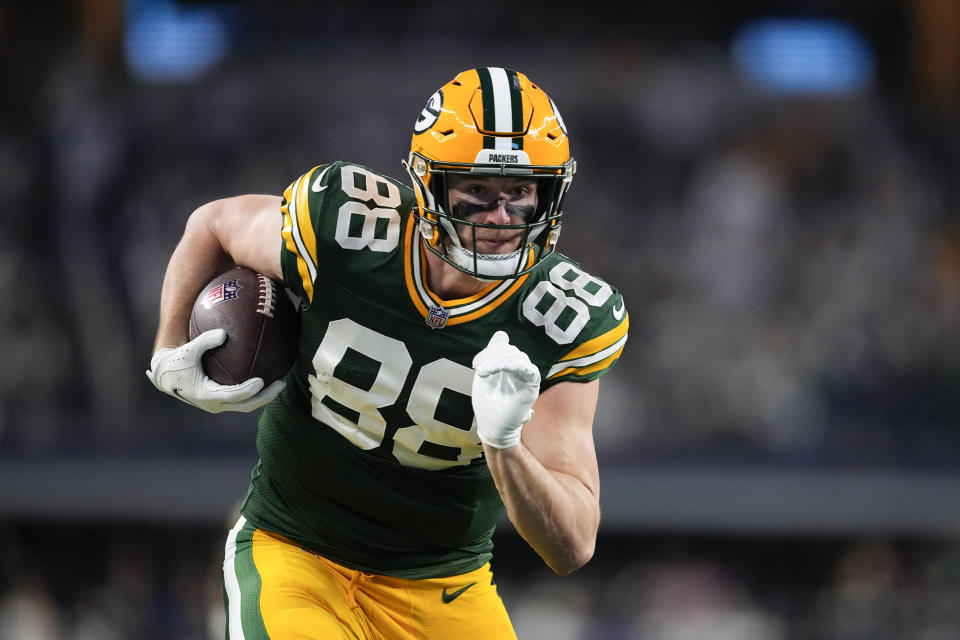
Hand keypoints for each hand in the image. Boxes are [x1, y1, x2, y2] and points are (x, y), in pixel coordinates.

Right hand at [146, 328, 283, 412]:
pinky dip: (255, 392)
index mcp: (206, 394)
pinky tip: (267, 377)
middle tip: (281, 383)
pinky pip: (241, 399)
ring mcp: (218, 404)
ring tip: (280, 382)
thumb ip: (205, 341)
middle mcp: (214, 404)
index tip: (262, 381)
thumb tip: (224, 333)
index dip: (248, 390)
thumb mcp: (188, 350)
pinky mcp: (220, 401)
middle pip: (245, 405)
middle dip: (265, 397)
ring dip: (263, 396)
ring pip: (245, 405)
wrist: (164, 376)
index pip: (233, 396)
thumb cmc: (177, 361)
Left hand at [471, 331, 540, 448]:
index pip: (503, 346)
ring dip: (499, 361)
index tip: (476, 365)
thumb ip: (491, 354)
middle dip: (492, 356)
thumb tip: (502, 334)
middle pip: (510, 349)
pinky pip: (530, 371)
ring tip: (485, 373)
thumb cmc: (488, 404)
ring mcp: (525, 378)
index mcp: (507, 365)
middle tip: (480, 371)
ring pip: (518, 357)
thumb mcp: (485, 374)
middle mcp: (518, 369)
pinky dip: (517, 365)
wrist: (491, 426)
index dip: (490, 349)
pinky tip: (504, 369)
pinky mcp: (530, 388)